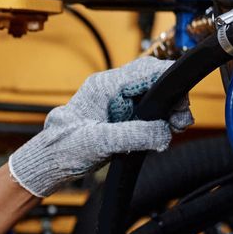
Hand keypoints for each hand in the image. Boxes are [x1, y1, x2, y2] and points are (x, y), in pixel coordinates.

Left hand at [6, 55, 194, 197]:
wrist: (50, 163)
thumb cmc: (63, 148)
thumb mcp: (99, 142)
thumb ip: (133, 135)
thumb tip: (164, 132)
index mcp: (105, 86)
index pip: (147, 70)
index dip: (169, 81)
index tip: (182, 99)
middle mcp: (113, 91)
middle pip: (155, 83)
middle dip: (173, 99)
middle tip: (182, 121)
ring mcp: (118, 105)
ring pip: (154, 99)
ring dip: (169, 112)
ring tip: (176, 128)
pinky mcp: (121, 120)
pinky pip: (148, 115)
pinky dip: (160, 123)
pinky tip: (164, 135)